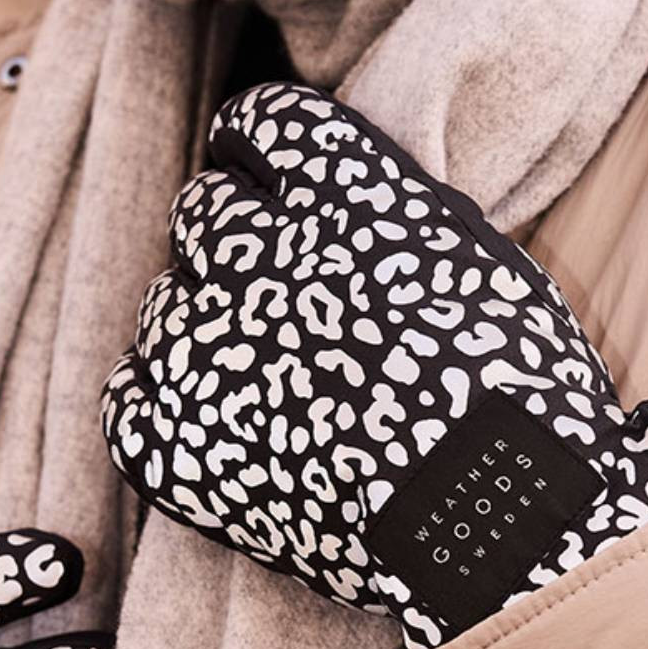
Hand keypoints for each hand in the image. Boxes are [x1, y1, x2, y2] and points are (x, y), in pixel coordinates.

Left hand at [102, 82, 647, 648]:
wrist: (497, 525)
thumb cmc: (517, 399)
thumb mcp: (479, 264)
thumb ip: (394, 218)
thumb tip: (349, 212)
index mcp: (341, 195)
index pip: (261, 123)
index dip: (262, 154)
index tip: (268, 180)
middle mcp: (258, 254)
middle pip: (205, 212)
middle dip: (237, 245)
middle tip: (282, 304)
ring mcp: (206, 348)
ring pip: (166, 305)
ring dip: (206, 332)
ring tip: (270, 390)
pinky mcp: (174, 440)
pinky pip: (129, 395)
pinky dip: (164, 407)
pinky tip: (215, 428)